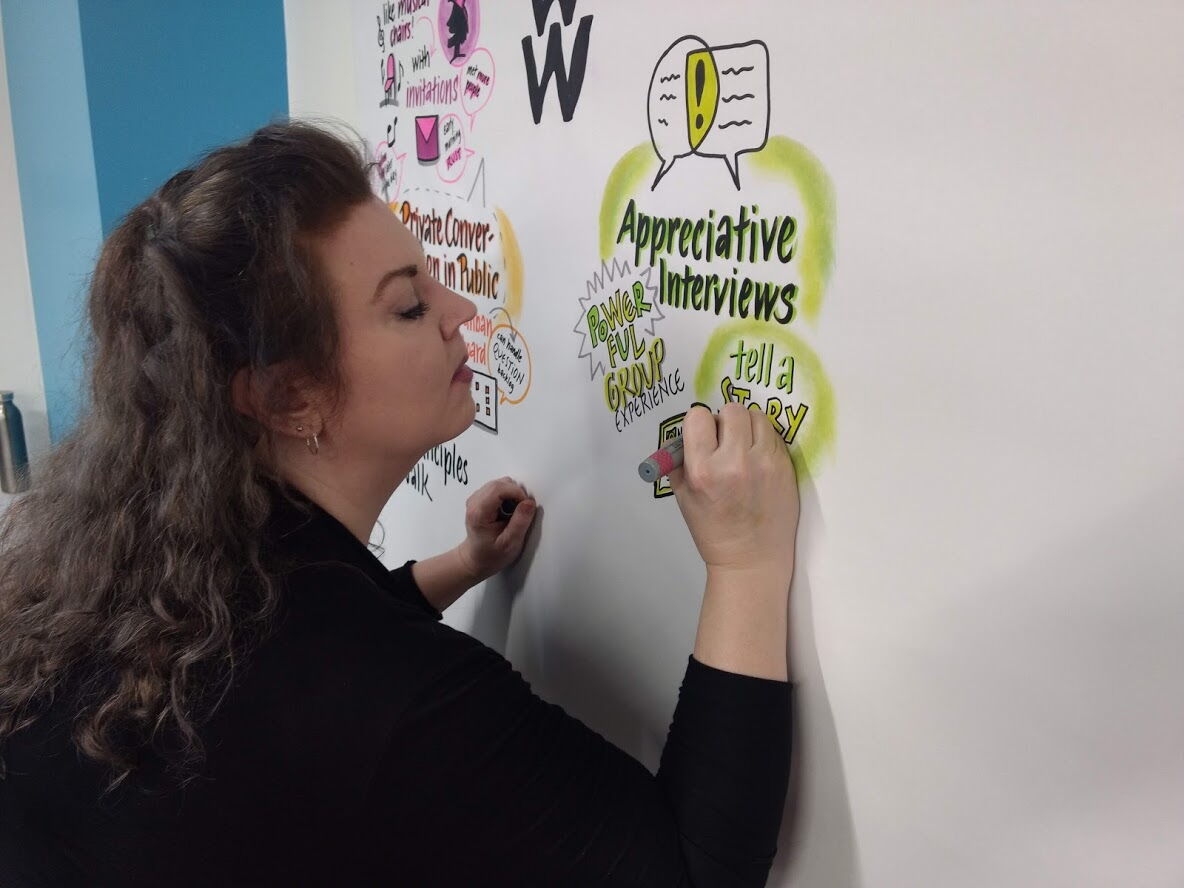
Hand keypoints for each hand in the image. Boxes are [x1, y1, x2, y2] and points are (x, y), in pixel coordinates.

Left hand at [454, 476, 536, 582]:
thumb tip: (529, 503)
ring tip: (512, 514)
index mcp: (478, 512)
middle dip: (516, 493)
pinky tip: (507, 511)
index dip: (517, 493)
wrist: (476, 559)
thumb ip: (520, 522)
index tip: (526, 506)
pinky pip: (498, 488)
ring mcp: (476, 498)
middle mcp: (474, 502)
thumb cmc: (491, 554)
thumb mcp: (510, 543)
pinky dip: (507, 496)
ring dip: (512, 495)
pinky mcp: (481, 498)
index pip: (499, 489)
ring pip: (500, 484)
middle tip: (520, 512)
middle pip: (500, 483)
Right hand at [668, 402, 798, 579]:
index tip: (704, 437)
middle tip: (725, 441)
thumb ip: (680, 461)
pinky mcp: (785, 467)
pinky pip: (774, 434)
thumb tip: (685, 433)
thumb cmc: (713, 531)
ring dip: (748, 426)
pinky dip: (764, 440)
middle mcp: (735, 462)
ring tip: (745, 448)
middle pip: (732, 410)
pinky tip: (759, 461)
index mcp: (703, 471)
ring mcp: (765, 463)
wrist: (752, 559)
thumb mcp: (683, 497)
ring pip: (757, 416)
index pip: (699, 416)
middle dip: (725, 421)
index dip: (700, 424)